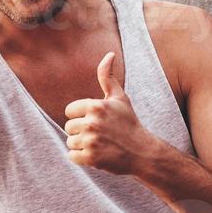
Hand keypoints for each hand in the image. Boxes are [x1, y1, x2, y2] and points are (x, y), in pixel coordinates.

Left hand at [64, 52, 152, 173]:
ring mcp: (91, 141)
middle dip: (82, 132)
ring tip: (100, 145)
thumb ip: (108, 77)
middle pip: (69, 127)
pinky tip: (97, 155)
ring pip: (70, 142)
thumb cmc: (129, 123)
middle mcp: (92, 122)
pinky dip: (82, 158)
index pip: (70, 111)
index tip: (96, 121)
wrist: (142, 152)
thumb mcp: (120, 98)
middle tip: (100, 135)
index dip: (81, 116)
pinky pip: (72, 156)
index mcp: (96, 106)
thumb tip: (109, 54)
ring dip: (82, 145)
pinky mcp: (91, 158)